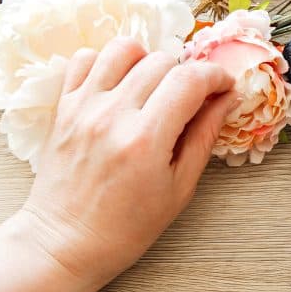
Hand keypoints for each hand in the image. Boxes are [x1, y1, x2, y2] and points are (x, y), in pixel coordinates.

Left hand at [21, 36, 238, 291]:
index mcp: (146, 140)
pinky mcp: (63, 106)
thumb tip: (227, 98)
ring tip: (151, 86)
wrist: (64, 242)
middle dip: (185, 73)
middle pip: (161, 60)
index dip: (215, 76)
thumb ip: (204, 137)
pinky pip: (84, 58)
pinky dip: (105, 62)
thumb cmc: (125, 227)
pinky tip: (118, 84)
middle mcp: (113, 115)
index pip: (190, 79)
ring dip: (146, 60)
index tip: (223, 87)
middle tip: (188, 98)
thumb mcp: (179, 189)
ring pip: (123, 49)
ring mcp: (83, 107)